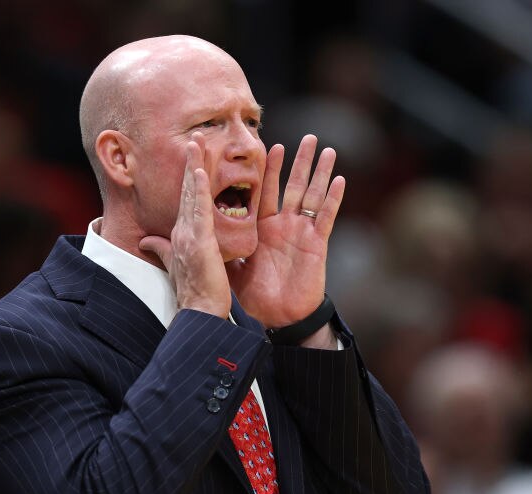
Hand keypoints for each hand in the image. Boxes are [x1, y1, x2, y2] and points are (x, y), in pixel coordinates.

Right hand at [140, 135, 230, 318]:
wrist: (198, 312)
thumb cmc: (194, 293)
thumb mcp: (176, 266)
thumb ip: (162, 250)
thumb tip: (146, 241)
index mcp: (182, 234)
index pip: (186, 198)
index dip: (188, 174)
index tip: (194, 152)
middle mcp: (183, 230)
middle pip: (186, 188)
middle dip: (191, 160)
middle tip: (196, 133)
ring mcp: (189, 234)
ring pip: (191, 193)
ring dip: (194, 165)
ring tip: (197, 140)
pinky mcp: (198, 241)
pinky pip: (198, 210)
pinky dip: (198, 190)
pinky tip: (200, 171)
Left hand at [227, 134, 344, 330]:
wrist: (278, 319)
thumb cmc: (256, 296)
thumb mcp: (230, 267)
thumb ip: (217, 246)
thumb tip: (192, 233)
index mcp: (263, 228)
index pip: (265, 191)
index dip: (269, 170)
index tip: (270, 145)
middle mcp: (283, 226)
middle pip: (293, 186)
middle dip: (300, 161)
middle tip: (308, 137)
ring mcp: (301, 233)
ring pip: (312, 195)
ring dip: (320, 172)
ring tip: (326, 149)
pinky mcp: (316, 244)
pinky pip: (325, 218)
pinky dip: (333, 199)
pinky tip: (339, 180)